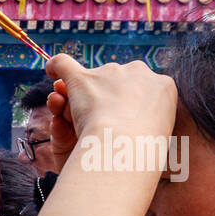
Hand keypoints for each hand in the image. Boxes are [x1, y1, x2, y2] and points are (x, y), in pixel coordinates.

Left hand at [45, 55, 177, 175]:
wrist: (126, 144)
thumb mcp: (164, 137)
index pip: (143, 90)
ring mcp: (109, 73)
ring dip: (81, 99)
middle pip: (116, 82)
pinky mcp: (81, 78)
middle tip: (101, 128)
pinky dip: (56, 66)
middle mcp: (137, 72)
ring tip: (78, 123)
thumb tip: (140, 124)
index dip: (129, 106)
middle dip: (105, 100)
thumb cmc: (147, 151)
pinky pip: (64, 64)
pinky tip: (50, 70)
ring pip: (91, 82)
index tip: (124, 124)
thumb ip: (154, 124)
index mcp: (163, 86)